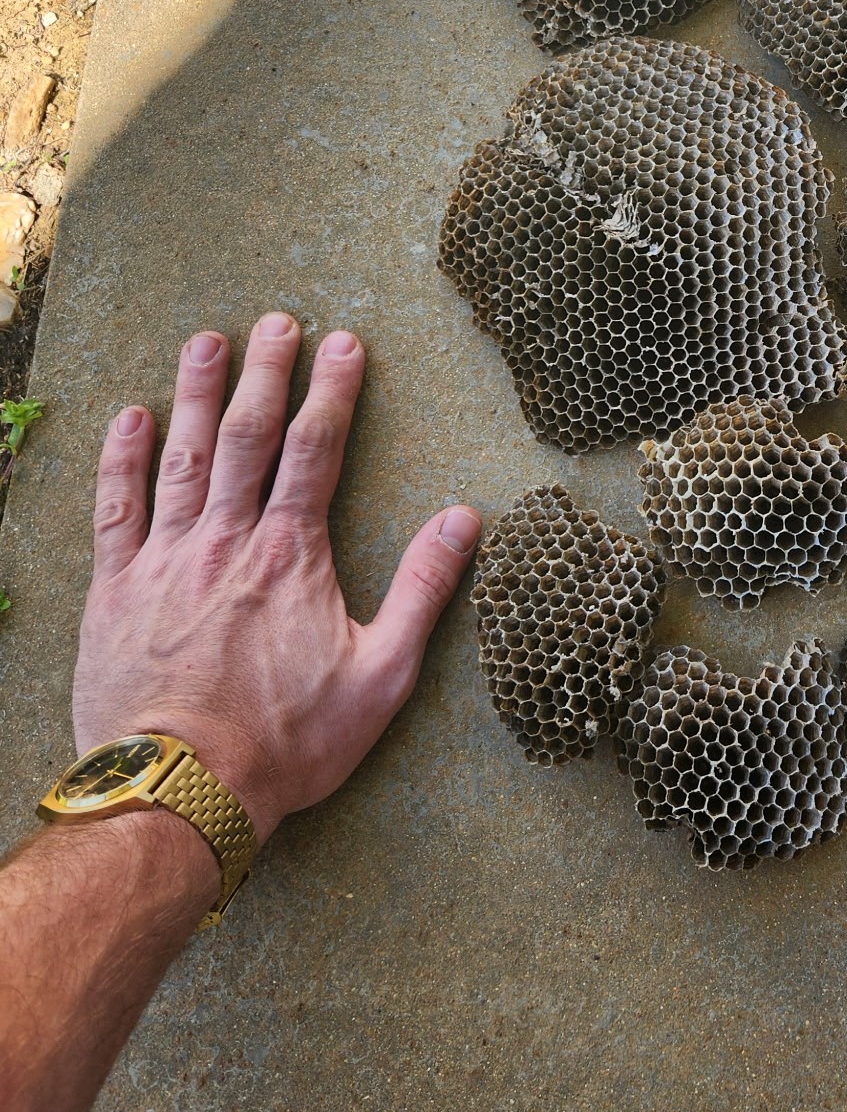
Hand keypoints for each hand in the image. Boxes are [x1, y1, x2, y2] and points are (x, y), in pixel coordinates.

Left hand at [73, 314, 480, 843]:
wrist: (181, 790)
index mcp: (291, 555)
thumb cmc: (286, 742)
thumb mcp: (383, 674)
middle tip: (278, 321)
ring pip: (180, 457)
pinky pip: (116, 509)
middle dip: (267, 372)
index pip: (317, 450)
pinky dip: (122, 459)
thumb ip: (424, 590)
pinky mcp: (116, 590)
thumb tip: (465, 520)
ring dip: (194, 394)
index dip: (333, 390)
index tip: (345, 342)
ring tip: (206, 342)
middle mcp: (226, 541)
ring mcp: (166, 561)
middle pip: (248, 435)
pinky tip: (130, 418)